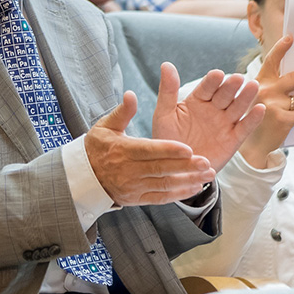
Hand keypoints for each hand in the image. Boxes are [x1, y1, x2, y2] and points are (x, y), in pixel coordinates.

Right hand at [85, 91, 215, 205]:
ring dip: (188, 181)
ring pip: (164, 185)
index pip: (149, 150)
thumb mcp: (105, 126)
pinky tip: (195, 187)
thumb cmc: (97, 147)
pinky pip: (161, 198)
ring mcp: (134, 187)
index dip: (169, 150)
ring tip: (208, 175)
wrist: (84, 176)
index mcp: (123, 150)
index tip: (188, 148)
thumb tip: (131, 94)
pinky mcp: (137, 199)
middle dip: (185, 166)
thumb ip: (122, 112)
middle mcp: (129, 171)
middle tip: (206, 162)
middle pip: (161, 169)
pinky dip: (179, 194)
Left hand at [151, 62, 263, 171]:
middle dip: (231, 86)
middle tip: (238, 78)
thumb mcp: (164, 115)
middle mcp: (213, 109)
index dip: (212, 81)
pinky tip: (260, 109)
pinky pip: (244, 128)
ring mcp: (224, 124)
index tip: (217, 74)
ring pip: (237, 108)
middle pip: (224, 95)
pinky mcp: (233, 140)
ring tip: (252, 86)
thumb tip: (166, 64)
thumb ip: (168, 91)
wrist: (177, 169)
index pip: (206, 87)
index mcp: (196, 100)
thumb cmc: (168, 139)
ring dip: (245, 97)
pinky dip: (253, 119)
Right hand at [237, 36, 293, 167]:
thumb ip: (275, 88)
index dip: (280, 48)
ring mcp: (272, 105)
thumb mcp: (261, 98)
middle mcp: (265, 90)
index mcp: (260, 82)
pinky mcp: (281, 119)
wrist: (251, 144)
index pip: (271, 61)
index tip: (291, 38)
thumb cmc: (259, 117)